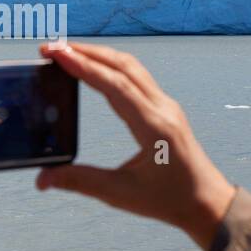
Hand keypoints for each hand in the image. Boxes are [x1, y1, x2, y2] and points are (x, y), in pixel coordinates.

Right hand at [35, 42, 234, 249]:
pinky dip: (111, 64)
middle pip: (123, 66)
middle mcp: (162, 109)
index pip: (115, 86)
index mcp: (154, 127)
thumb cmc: (168, 200)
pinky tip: (94, 66)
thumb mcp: (120, 194)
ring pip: (131, 67)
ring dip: (98, 54)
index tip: (57, 53)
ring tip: (67, 51)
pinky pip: (137, 76)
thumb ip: (80, 182)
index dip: (84, 66)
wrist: (207, 202)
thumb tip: (43, 178)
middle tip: (52, 48)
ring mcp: (166, 105)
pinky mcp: (164, 108)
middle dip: (86, 52)